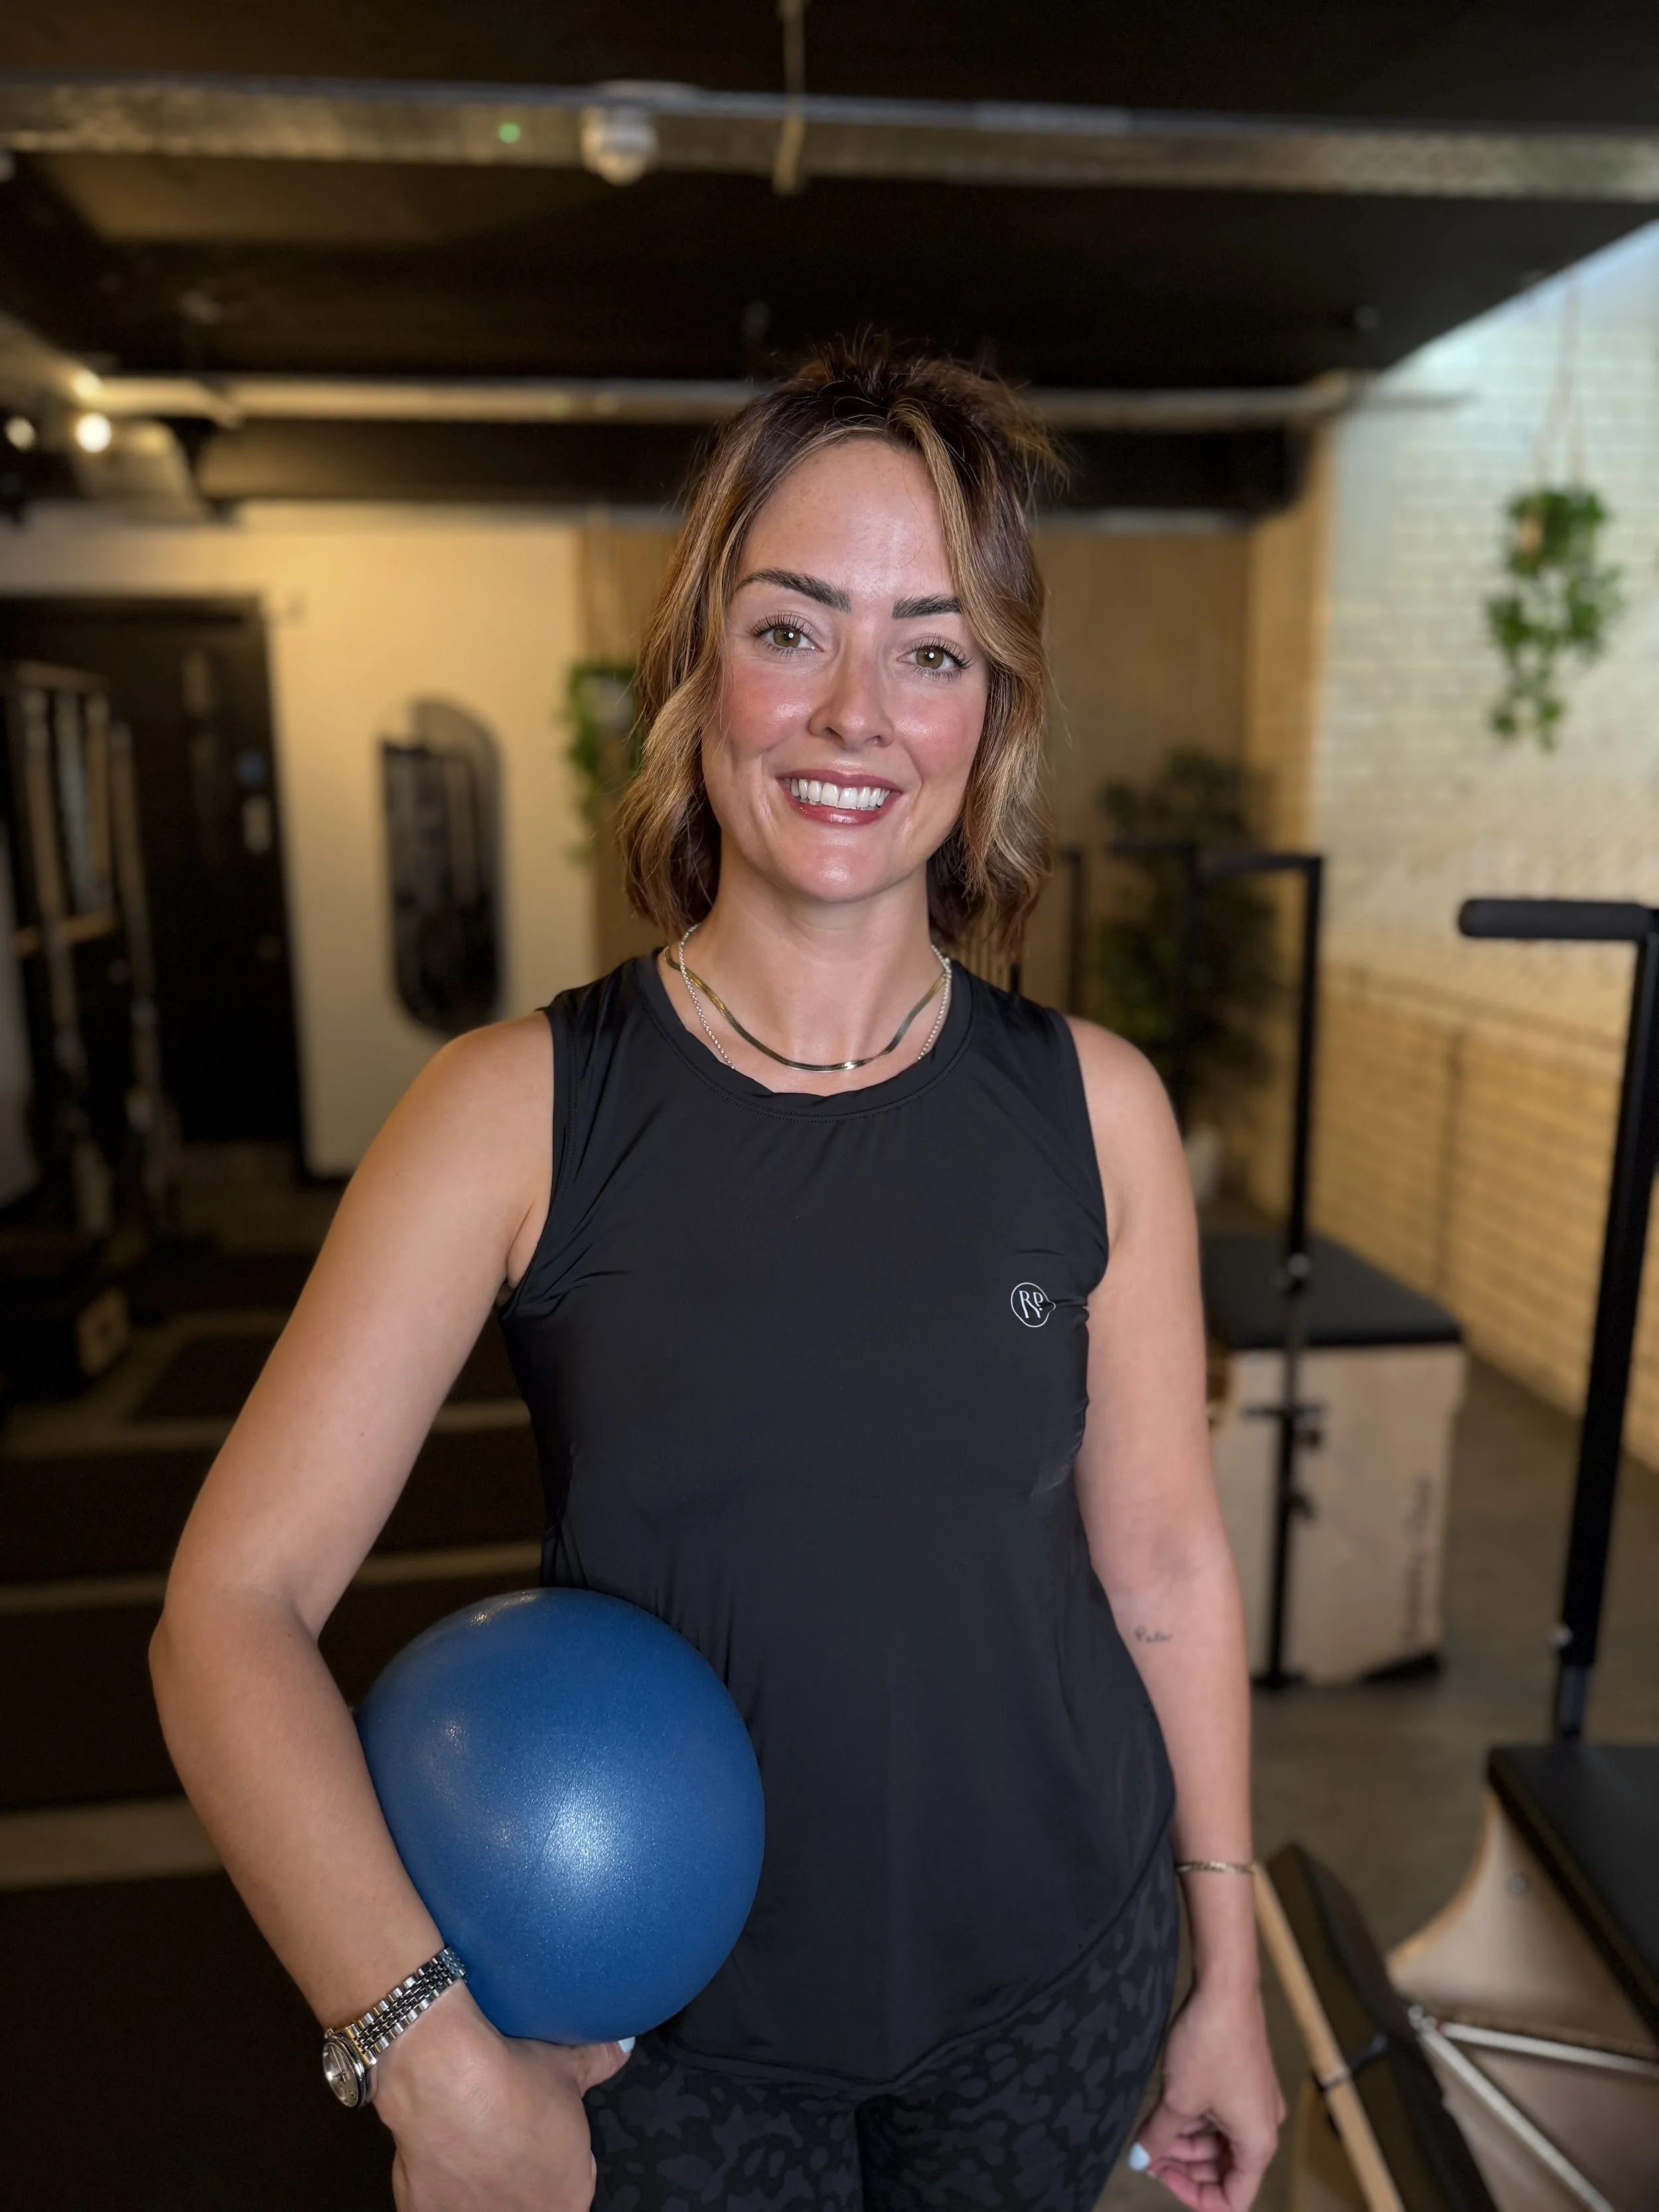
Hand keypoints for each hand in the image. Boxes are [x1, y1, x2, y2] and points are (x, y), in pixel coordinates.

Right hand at [374, 1984, 630, 2210]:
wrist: (445, 2076)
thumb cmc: (512, 2079)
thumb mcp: (569, 2064)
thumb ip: (599, 2062)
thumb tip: (618, 2050)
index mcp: (568, 2197)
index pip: (572, 2188)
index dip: (557, 2160)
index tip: (541, 2137)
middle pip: (527, 2199)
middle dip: (520, 2175)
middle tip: (507, 2138)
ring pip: (480, 2202)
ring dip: (480, 2181)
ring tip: (473, 2139)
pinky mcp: (424, 2211)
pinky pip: (438, 2198)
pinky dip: (439, 2178)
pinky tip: (441, 2146)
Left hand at [1135, 1976, 1283, 2210]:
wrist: (1225, 1988)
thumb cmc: (1210, 2045)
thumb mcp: (1178, 2099)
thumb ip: (1159, 2137)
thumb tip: (1140, 2161)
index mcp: (1257, 2143)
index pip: (1233, 2199)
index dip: (1195, 2196)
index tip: (1163, 2176)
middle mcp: (1263, 2127)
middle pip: (1225, 2170)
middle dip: (1186, 2167)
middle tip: (1149, 2154)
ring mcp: (1255, 2102)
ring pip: (1219, 2142)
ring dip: (1187, 2143)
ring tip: (1151, 2132)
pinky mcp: (1244, 2080)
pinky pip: (1220, 2115)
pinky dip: (1195, 2120)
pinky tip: (1165, 2111)